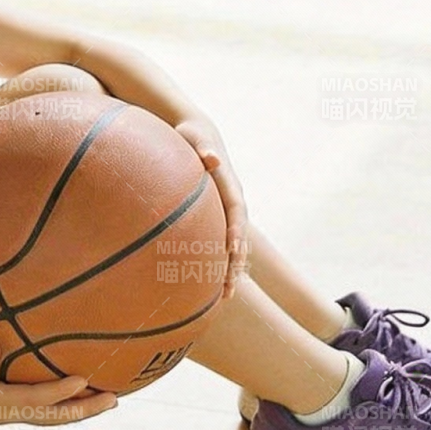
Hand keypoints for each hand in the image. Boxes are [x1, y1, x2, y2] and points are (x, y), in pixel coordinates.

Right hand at [0, 339, 118, 424]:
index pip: (36, 400)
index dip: (60, 392)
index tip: (84, 380)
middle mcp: (6, 412)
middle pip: (53, 417)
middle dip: (83, 409)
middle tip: (114, 400)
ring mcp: (7, 410)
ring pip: (51, 415)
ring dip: (79, 408)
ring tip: (108, 399)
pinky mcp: (6, 402)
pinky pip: (42, 406)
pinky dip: (63, 401)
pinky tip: (78, 388)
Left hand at [173, 117, 249, 302]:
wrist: (198, 133)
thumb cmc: (191, 134)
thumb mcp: (195, 138)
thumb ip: (203, 148)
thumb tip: (212, 158)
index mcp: (229, 183)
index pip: (236, 211)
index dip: (236, 231)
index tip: (232, 251)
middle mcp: (233, 198)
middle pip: (239, 234)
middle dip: (236, 262)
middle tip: (228, 288)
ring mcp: (228, 208)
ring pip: (235, 243)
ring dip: (232, 269)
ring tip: (224, 296)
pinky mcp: (219, 214)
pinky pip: (224, 241)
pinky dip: (222, 261)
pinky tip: (213, 282)